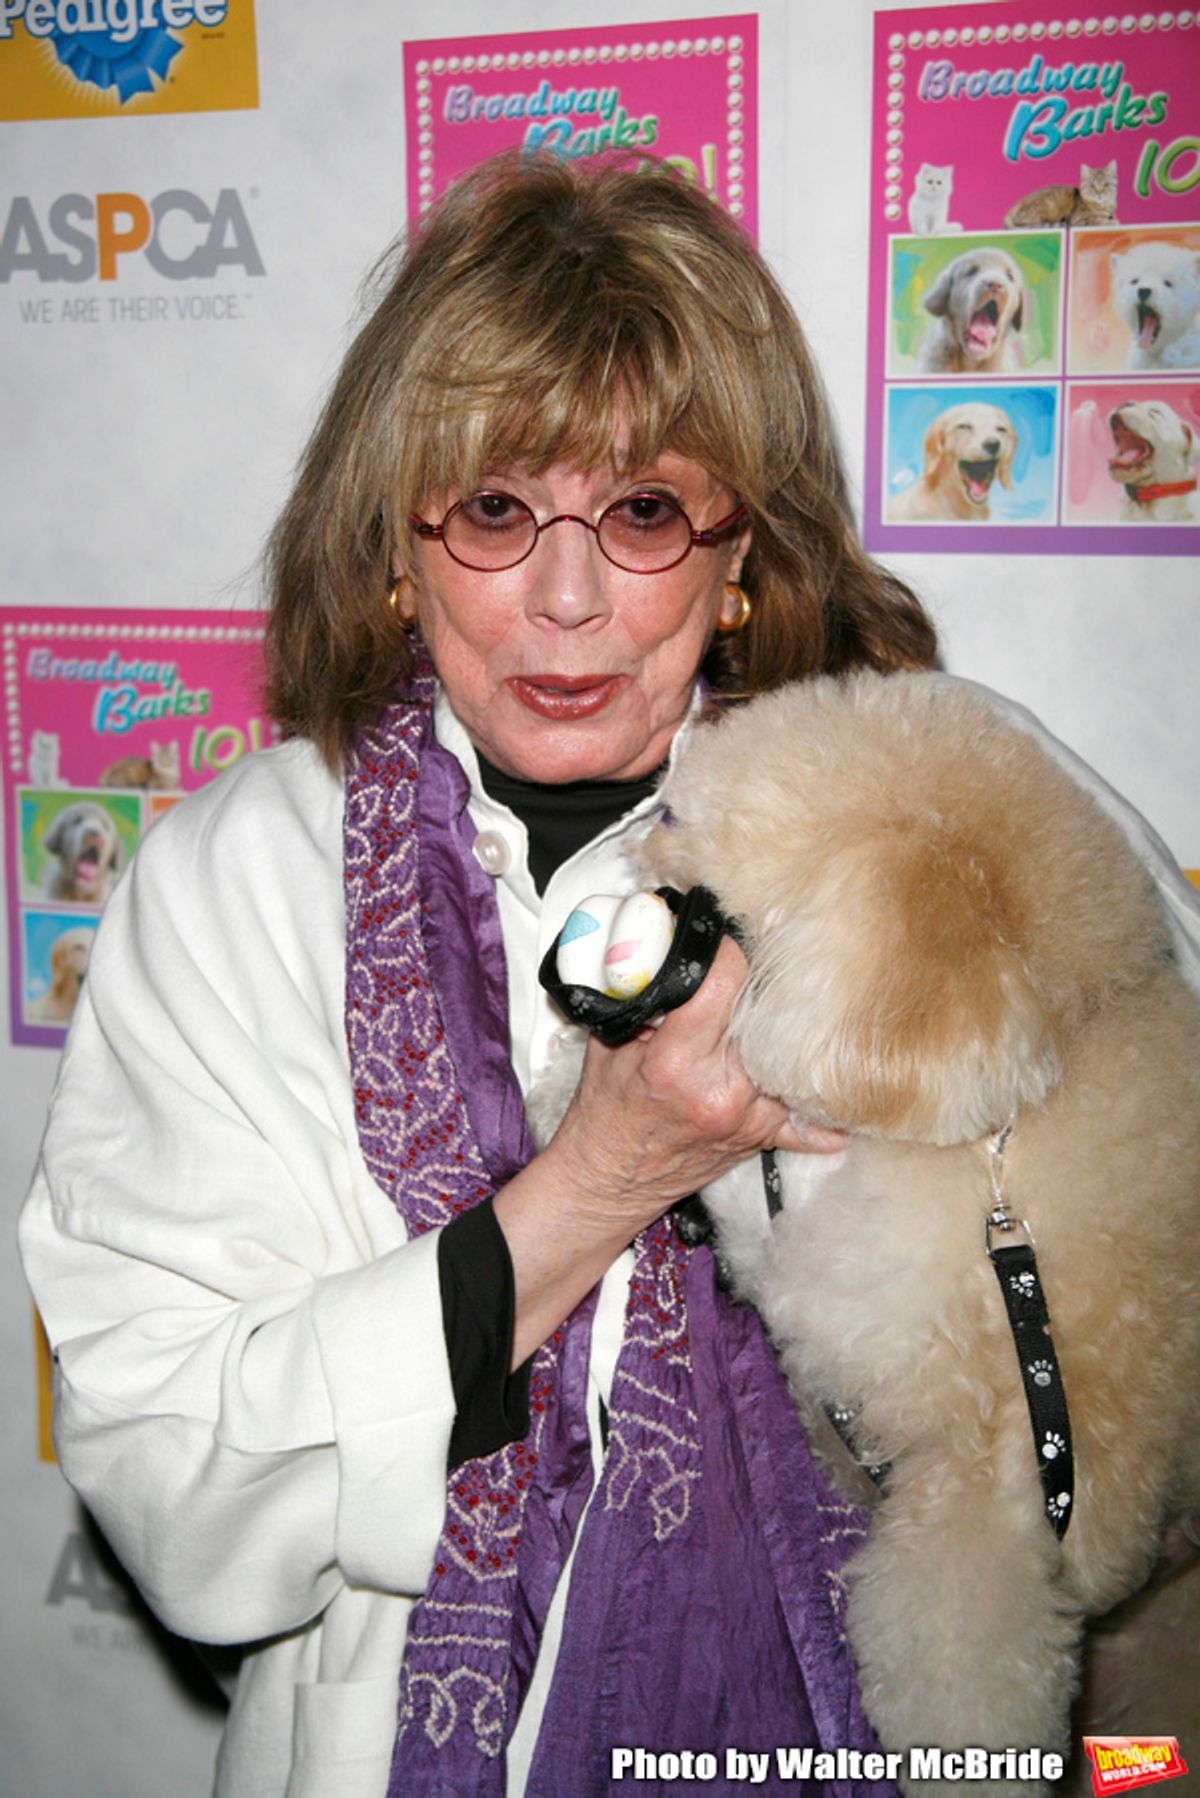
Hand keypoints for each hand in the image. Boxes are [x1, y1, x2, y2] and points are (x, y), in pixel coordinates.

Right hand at [554, 935, 837, 1231]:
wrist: (608, 1180)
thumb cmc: (604, 1113)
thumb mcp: (608, 1043)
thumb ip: (642, 996)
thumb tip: (671, 951)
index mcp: (676, 1064)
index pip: (726, 983)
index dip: (726, 951)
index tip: (722, 941)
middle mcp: (722, 1093)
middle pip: (766, 1013)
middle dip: (754, 986)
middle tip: (747, 972)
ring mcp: (750, 1119)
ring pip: (793, 1055)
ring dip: (783, 1030)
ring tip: (774, 1010)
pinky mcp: (763, 1137)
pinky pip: (810, 1120)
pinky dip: (817, 1102)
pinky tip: (829, 1079)